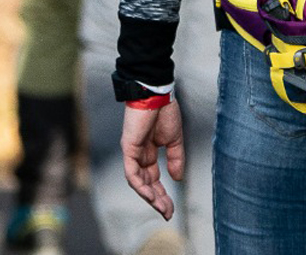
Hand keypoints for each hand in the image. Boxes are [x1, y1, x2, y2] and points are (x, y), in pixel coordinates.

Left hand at [121, 100, 184, 220]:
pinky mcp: (128, 148)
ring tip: (162, 208)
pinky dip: (140, 185)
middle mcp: (139, 156)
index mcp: (149, 153)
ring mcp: (132, 153)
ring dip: (150, 197)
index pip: (154, 180)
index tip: (171, 208)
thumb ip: (175, 159)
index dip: (162, 194)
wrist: (156, 94)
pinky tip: (151, 195)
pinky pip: (131, 172)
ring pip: (138, 182)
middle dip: (157, 200)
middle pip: (146, 184)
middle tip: (168, 213)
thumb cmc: (164, 111)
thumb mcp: (174, 140)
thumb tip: (177, 178)